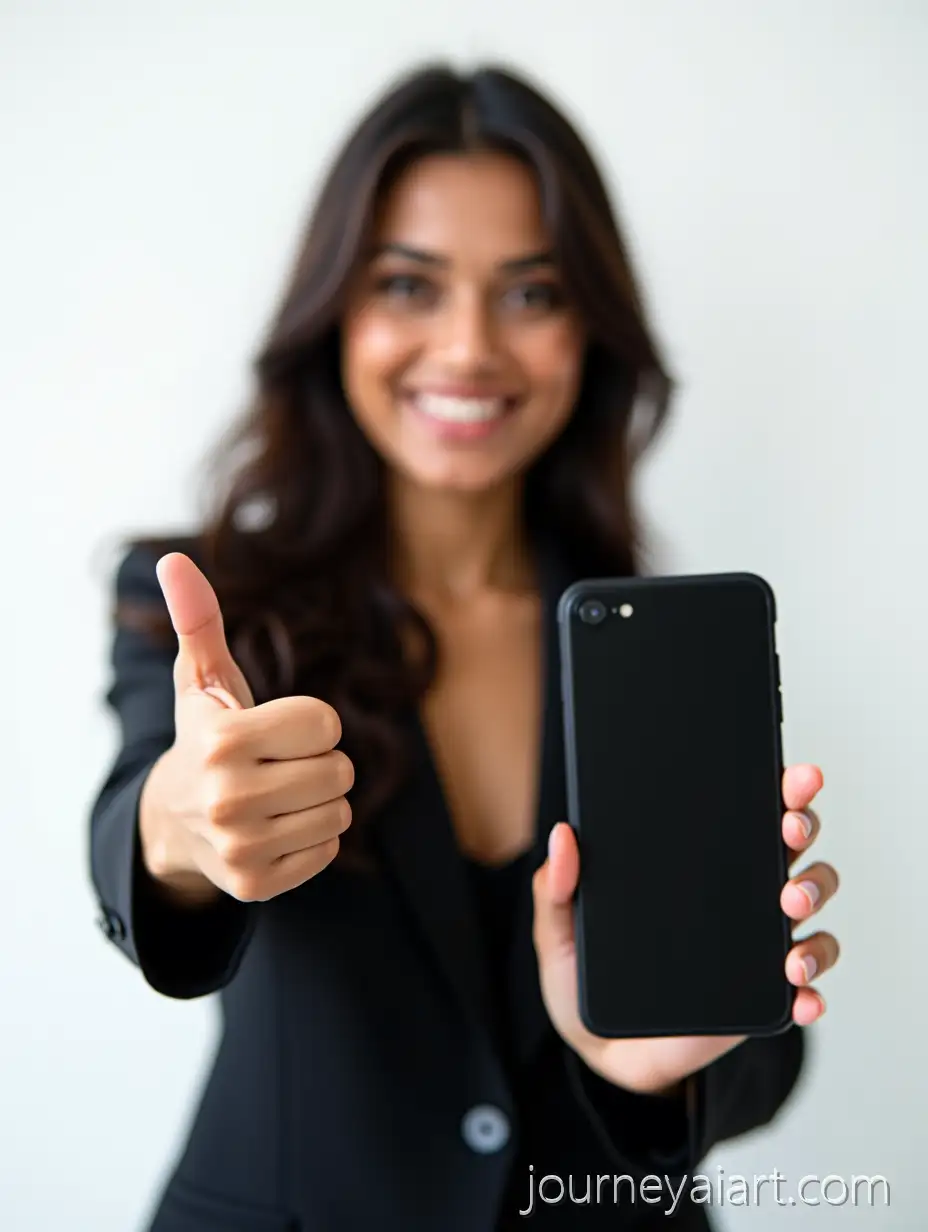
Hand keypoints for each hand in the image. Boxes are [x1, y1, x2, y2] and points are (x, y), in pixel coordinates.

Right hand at [138, 552, 352, 902]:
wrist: (173, 822)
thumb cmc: (205, 736)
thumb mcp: (203, 680)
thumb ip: (199, 620)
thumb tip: (174, 560)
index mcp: (220, 742)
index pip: (327, 724)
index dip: (309, 723)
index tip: (274, 730)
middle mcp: (227, 799)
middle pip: (340, 770)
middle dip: (316, 762)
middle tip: (274, 766)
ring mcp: (240, 849)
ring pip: (340, 810)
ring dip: (317, 800)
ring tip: (275, 796)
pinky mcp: (256, 886)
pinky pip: (329, 849)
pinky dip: (311, 837)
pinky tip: (273, 829)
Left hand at [531, 764, 838, 1094]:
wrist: (601, 1052)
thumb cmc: (585, 980)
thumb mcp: (560, 931)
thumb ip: (558, 889)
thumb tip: (562, 835)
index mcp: (692, 866)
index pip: (741, 812)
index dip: (775, 787)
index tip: (787, 774)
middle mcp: (736, 895)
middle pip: (790, 845)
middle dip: (801, 826)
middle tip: (788, 828)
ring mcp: (755, 945)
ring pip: (811, 906)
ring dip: (813, 896)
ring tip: (789, 907)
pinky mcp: (762, 997)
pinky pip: (806, 987)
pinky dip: (812, 988)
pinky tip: (801, 992)